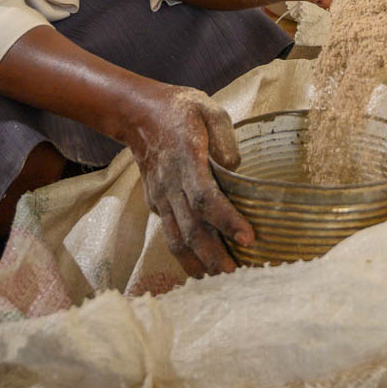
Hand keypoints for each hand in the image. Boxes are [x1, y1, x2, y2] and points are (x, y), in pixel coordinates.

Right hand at [123, 82, 251, 277]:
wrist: (138, 114)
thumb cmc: (180, 110)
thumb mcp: (208, 108)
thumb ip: (225, 135)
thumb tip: (235, 167)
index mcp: (186, 159)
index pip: (205, 197)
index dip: (226, 220)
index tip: (248, 237)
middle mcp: (170, 184)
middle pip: (190, 228)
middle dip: (213, 254)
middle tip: (237, 274)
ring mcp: (160, 196)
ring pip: (175, 237)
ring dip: (197, 262)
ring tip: (219, 278)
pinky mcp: (156, 203)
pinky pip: (170, 232)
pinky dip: (184, 253)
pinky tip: (202, 266)